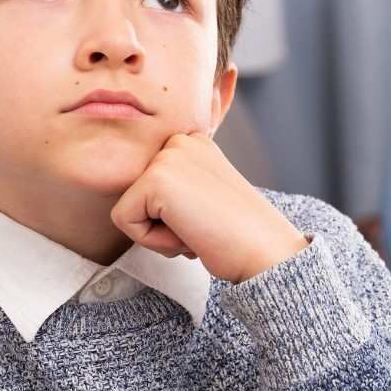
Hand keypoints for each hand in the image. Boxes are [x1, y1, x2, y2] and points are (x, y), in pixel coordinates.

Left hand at [111, 133, 308, 282]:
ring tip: (198, 228)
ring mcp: (168, 156)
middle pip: (134, 195)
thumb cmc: (239, 235)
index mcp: (193, 141)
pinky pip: (124, 220)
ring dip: (159, 233)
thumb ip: (179, 186)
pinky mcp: (156, 178)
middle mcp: (180, 139)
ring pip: (128, 207)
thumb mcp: (206, 196)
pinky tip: (190, 233)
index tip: (210, 216)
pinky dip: (153, 241)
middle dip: (162, 223)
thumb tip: (145, 199)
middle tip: (204, 225)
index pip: (147, 186)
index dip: (172, 214)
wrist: (266, 251)